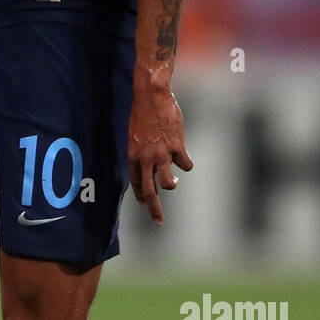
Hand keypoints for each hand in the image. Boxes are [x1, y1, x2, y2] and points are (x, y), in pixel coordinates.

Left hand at [128, 73, 192, 224]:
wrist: (151, 96)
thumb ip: (142, 151)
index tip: (144, 205)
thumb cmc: (142, 112)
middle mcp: (145, 159)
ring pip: (168, 182)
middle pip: (149, 191)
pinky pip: (185, 164)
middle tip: (159, 222)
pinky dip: (187, 163)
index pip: (135, 182)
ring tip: (173, 181)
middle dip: (154, 209)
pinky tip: (185, 157)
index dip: (140, 195)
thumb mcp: (135, 134)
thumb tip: (151, 163)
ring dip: (171, 184)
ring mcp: (161, 154)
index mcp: (133, 155)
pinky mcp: (177, 147)